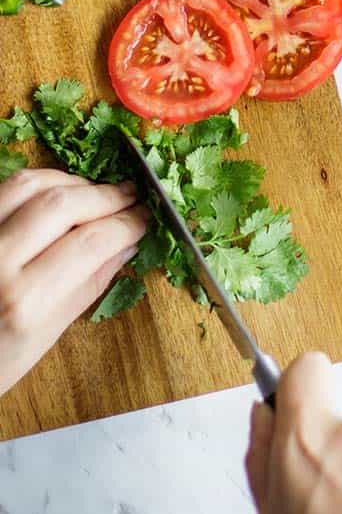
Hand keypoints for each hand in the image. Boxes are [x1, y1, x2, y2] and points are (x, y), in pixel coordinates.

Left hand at [0, 168, 148, 395]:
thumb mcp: (41, 341)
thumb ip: (86, 288)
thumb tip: (127, 246)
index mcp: (24, 303)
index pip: (92, 241)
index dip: (128, 222)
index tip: (147, 217)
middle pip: (66, 204)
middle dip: (108, 195)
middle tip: (132, 197)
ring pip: (32, 183)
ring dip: (73, 182)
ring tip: (96, 193)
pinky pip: (5, 186)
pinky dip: (38, 180)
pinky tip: (57, 191)